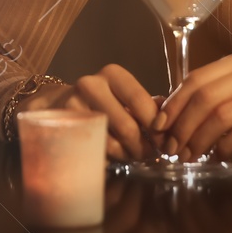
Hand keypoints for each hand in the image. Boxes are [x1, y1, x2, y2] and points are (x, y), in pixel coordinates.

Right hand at [26, 64, 160, 161]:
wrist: (59, 104)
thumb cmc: (101, 101)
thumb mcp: (124, 95)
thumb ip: (148, 104)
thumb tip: (172, 117)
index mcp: (112, 74)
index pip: (143, 102)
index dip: (158, 126)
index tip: (164, 139)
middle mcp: (91, 85)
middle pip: (129, 127)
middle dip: (145, 147)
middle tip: (152, 154)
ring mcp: (75, 106)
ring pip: (114, 143)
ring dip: (129, 155)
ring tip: (134, 155)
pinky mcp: (66, 127)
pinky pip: (97, 151)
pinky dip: (112, 158)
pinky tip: (117, 155)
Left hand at [156, 48, 231, 161]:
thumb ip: (222, 94)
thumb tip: (176, 112)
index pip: (197, 78)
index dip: (174, 103)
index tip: (160, 126)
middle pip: (204, 95)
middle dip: (181, 124)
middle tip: (170, 147)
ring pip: (220, 115)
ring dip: (198, 139)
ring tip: (189, 156)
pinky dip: (224, 146)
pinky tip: (218, 155)